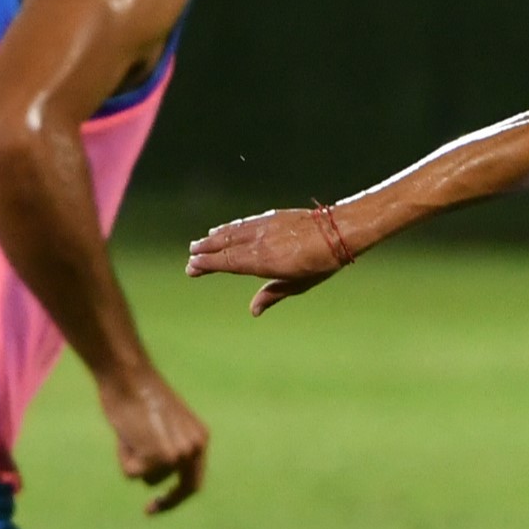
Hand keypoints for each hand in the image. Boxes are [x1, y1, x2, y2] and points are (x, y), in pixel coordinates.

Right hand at [98, 369, 208, 514]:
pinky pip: (131, 474)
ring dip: (134, 463)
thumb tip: (152, 478)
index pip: (194, 480)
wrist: (128, 376)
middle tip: (149, 510)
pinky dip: (123, 458)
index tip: (162, 504)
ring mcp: (174, 456)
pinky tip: (124, 434)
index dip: (178, 497)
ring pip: (148, 479)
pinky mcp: (154, 458)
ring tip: (129, 433)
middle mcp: (192, 449)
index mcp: (199, 438)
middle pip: (179, 490)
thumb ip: (165, 448)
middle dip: (165, 503)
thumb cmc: (138, 395)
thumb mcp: (162, 425)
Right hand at [185, 207, 350, 315]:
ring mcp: (264, 226)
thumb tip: (253, 310)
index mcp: (264, 261)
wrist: (339, 230)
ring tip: (199, 243)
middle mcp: (259, 242)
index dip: (208, 265)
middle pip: (225, 246)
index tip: (192, 267)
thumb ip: (272, 294)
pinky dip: (230, 227)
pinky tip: (223, 229)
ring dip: (214, 237)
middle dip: (205, 250)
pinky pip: (244, 222)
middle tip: (190, 256)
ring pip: (232, 231)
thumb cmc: (321, 262)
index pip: (227, 262)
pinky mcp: (271, 217)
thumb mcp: (298, 285)